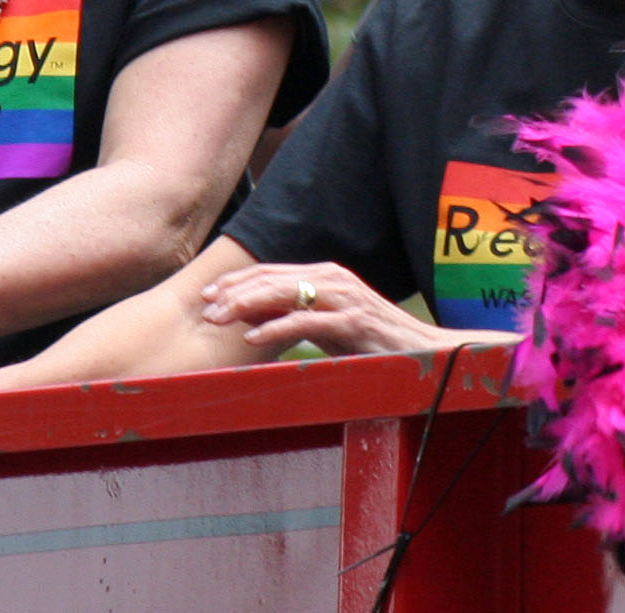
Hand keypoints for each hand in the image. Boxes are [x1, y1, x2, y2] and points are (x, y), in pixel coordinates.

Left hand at [196, 263, 444, 357]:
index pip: (271, 271)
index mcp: (325, 276)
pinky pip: (307, 320)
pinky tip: (254, 337)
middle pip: (273, 277)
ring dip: (247, 305)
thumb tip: (249, 316)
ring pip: (285, 293)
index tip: (207, 295)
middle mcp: (334, 279)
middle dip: (234, 291)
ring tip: (218, 319)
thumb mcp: (325, 326)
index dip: (237, 281)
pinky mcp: (354, 320)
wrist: (419, 353)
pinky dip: (276, 326)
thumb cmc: (369, 343)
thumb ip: (293, 315)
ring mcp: (344, 298)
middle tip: (205, 308)